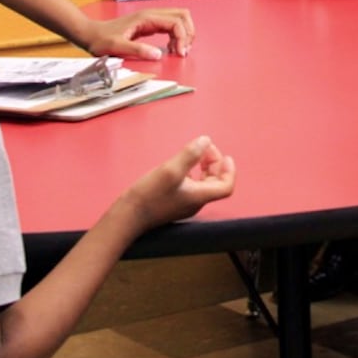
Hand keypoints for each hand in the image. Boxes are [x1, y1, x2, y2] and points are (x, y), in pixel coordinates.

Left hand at [79, 8, 195, 59]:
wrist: (90, 34)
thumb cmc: (101, 40)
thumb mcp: (116, 47)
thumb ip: (137, 50)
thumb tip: (158, 54)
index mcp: (146, 18)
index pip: (176, 22)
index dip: (183, 38)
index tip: (180, 54)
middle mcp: (151, 15)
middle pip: (182, 15)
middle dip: (188, 33)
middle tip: (183, 51)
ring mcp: (151, 19)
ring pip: (179, 19)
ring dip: (184, 34)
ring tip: (178, 51)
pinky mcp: (149, 25)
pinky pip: (171, 26)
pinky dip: (176, 37)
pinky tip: (170, 49)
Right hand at [120, 135, 235, 230]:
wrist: (127, 217)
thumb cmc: (149, 194)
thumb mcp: (171, 170)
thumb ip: (190, 154)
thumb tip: (205, 141)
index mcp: (199, 196)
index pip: (226, 187)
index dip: (230, 171)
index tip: (226, 156)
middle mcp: (195, 202)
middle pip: (215, 183)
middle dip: (215, 164)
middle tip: (206, 148)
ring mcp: (184, 204)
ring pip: (203, 184)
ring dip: (204, 167)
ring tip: (197, 153)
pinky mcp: (173, 203)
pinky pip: (191, 186)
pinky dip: (193, 173)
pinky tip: (182, 166)